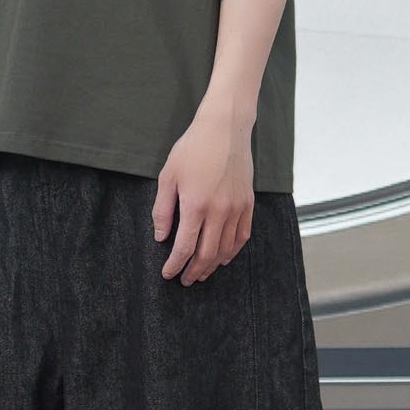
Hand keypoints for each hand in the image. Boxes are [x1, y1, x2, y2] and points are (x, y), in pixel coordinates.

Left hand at [153, 113, 254, 283]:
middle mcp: (219, 211)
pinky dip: (233, 251)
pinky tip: (224, 257)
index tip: (168, 274)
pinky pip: (242, 236)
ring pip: (226, 249)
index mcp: (195, 206)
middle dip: (194, 271)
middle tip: (185, 280)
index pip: (184, 247)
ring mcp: (236, 208)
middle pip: (207, 254)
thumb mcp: (168, 176)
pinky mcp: (248, 203)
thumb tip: (161, 236)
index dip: (175, 265)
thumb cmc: (193, 148)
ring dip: (213, 265)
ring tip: (202, 272)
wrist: (225, 128)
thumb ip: (163, 209)